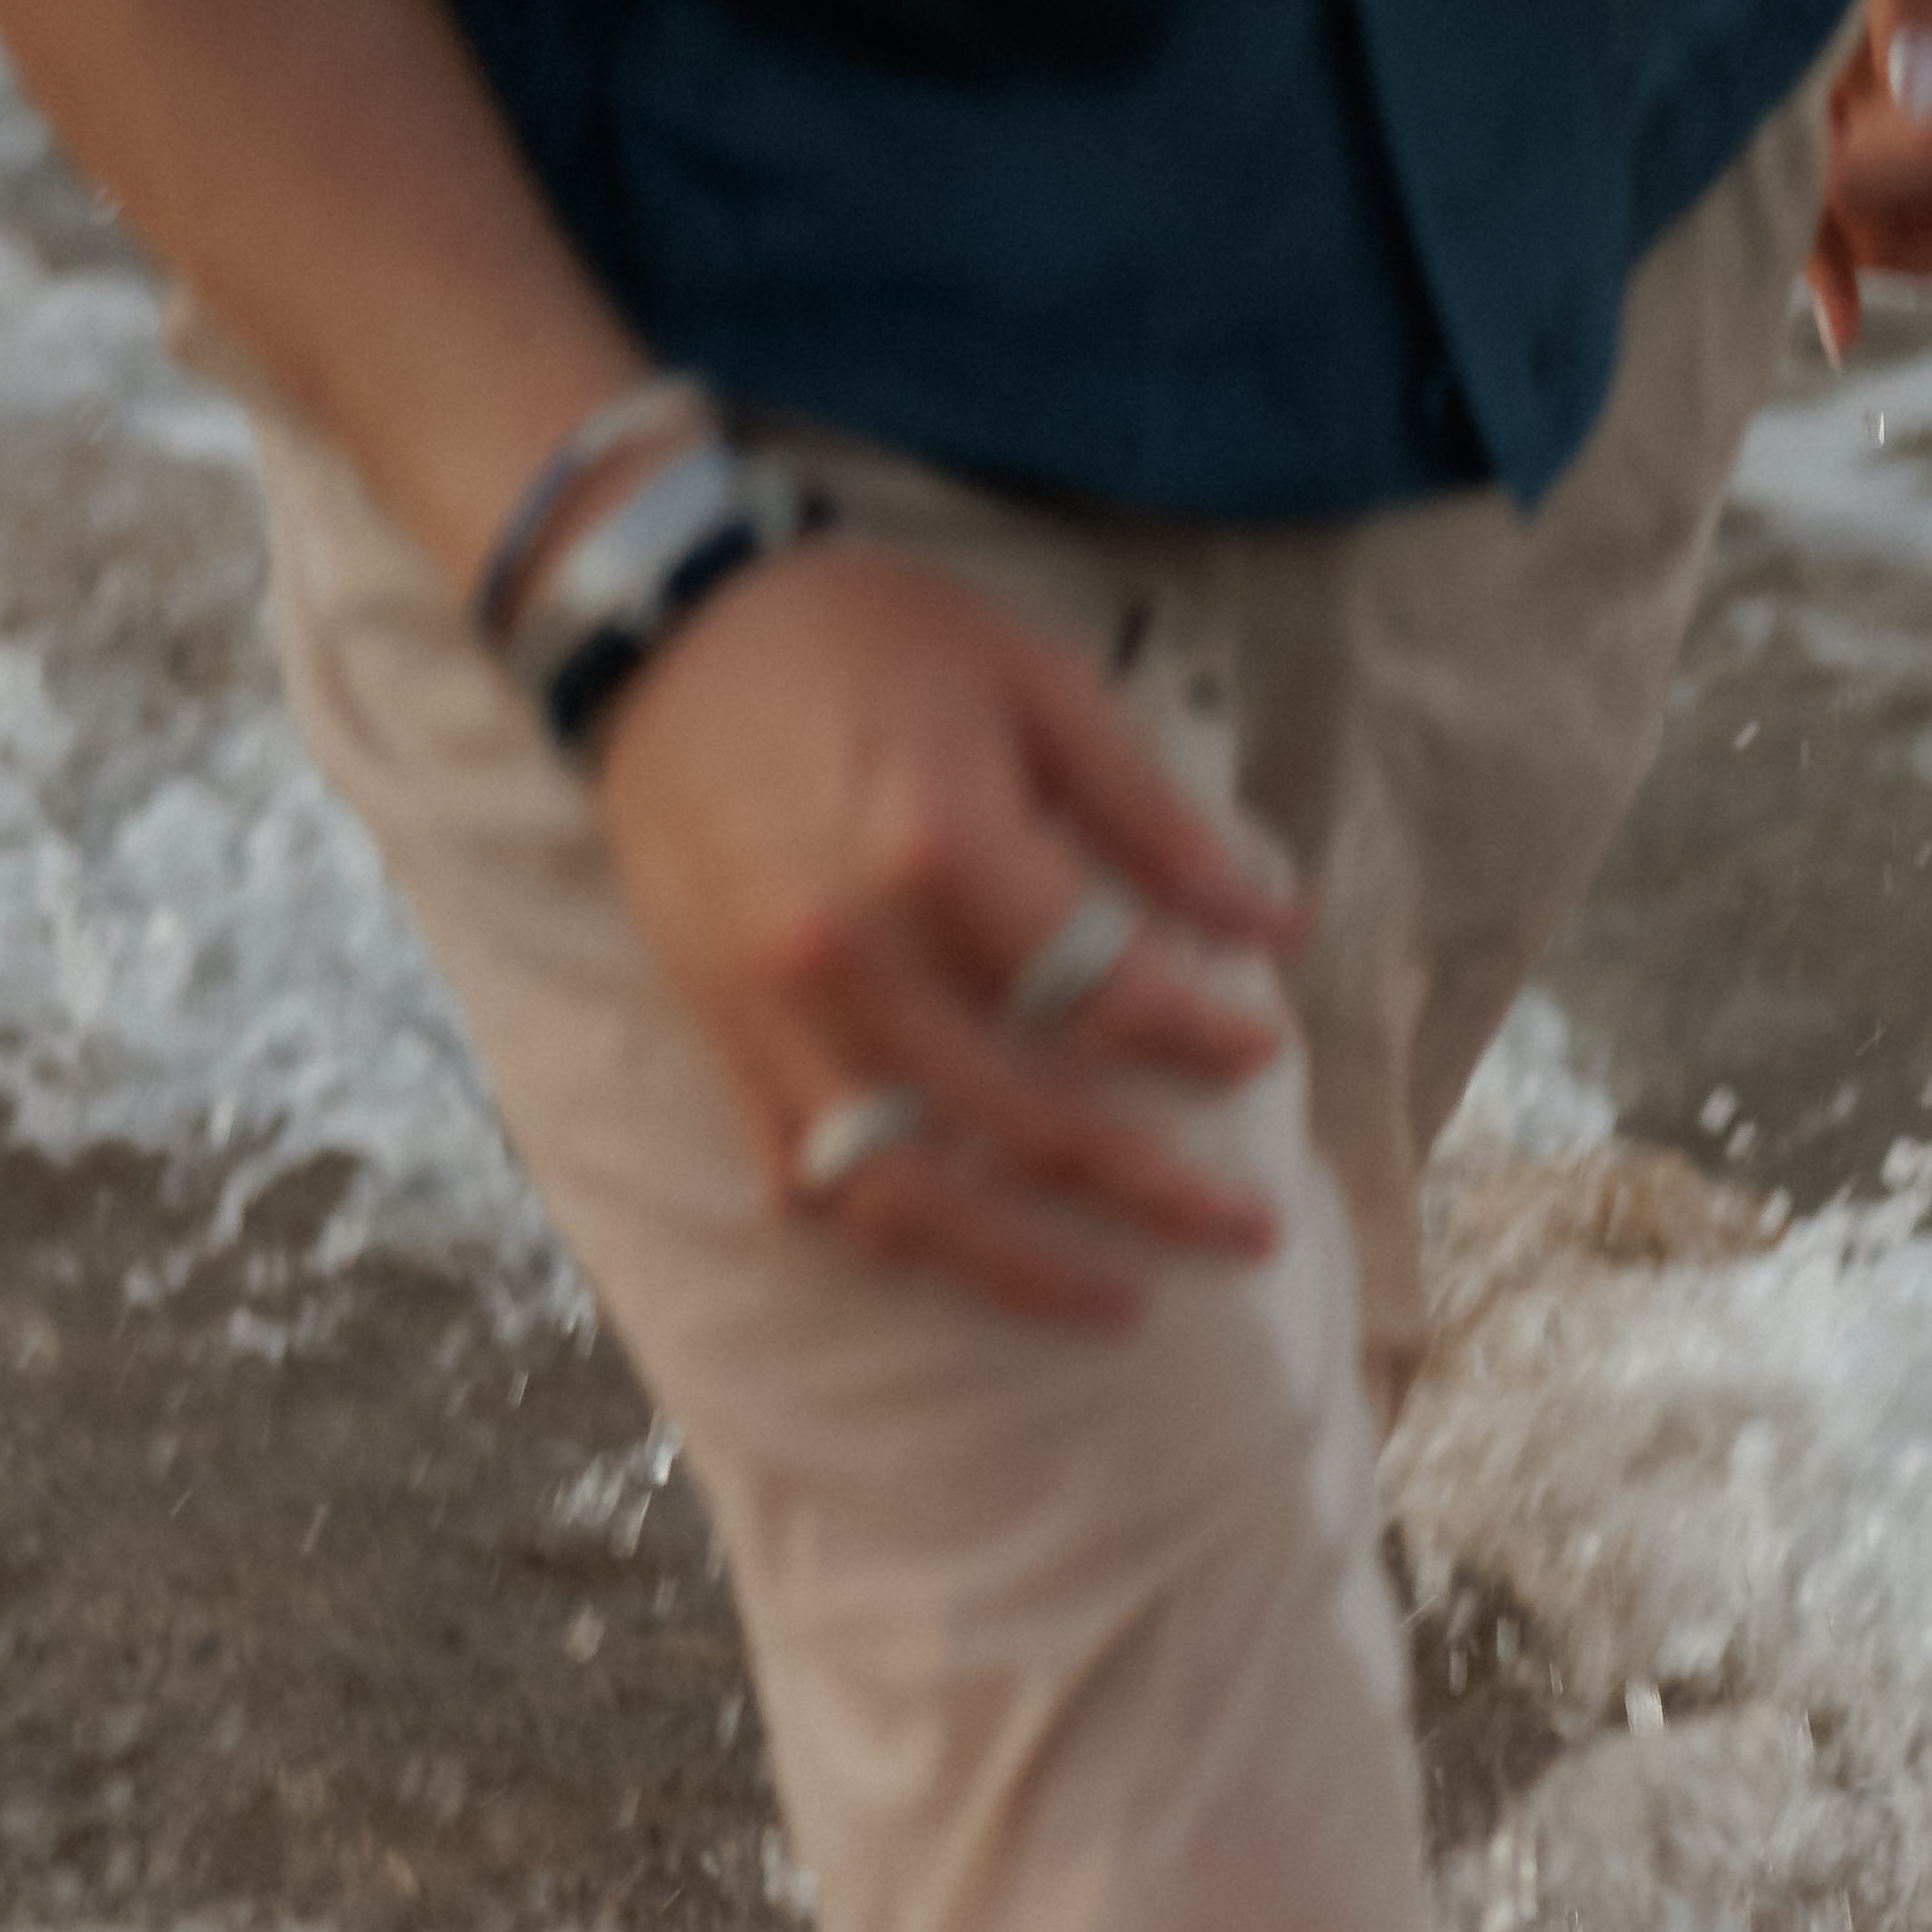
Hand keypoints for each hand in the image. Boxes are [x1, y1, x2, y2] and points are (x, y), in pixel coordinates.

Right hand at [588, 536, 1304, 1329]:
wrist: (658, 627)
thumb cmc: (861, 637)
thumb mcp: (1035, 681)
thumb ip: (1154, 814)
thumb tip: (1273, 924)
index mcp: (940, 849)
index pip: (1106, 993)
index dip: (1202, 1035)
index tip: (1264, 1049)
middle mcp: (854, 958)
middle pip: (1031, 1125)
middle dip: (1156, 1195)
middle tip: (1249, 1232)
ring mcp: (777, 1015)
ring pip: (911, 1198)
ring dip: (1023, 1271)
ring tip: (1118, 1303)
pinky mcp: (723, 1040)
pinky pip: (806, 1179)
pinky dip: (888, 1231)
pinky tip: (963, 1257)